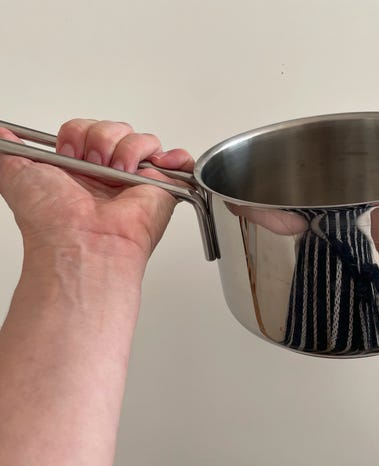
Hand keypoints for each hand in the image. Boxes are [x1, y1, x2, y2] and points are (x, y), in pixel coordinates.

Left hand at [0, 119, 193, 266]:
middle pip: (116, 129)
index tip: (69, 155)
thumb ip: (8, 150)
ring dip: (129, 150)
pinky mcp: (164, 188)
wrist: (83, 242)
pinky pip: (180, 163)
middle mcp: (111, 174)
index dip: (78, 134)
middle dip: (102, 139)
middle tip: (94, 164)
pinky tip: (159, 164)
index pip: (88, 130)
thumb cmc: (54, 219)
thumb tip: (2, 134)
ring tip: (120, 173)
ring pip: (144, 140)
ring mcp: (138, 180)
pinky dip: (177, 158)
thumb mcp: (16, 175)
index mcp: (82, 170)